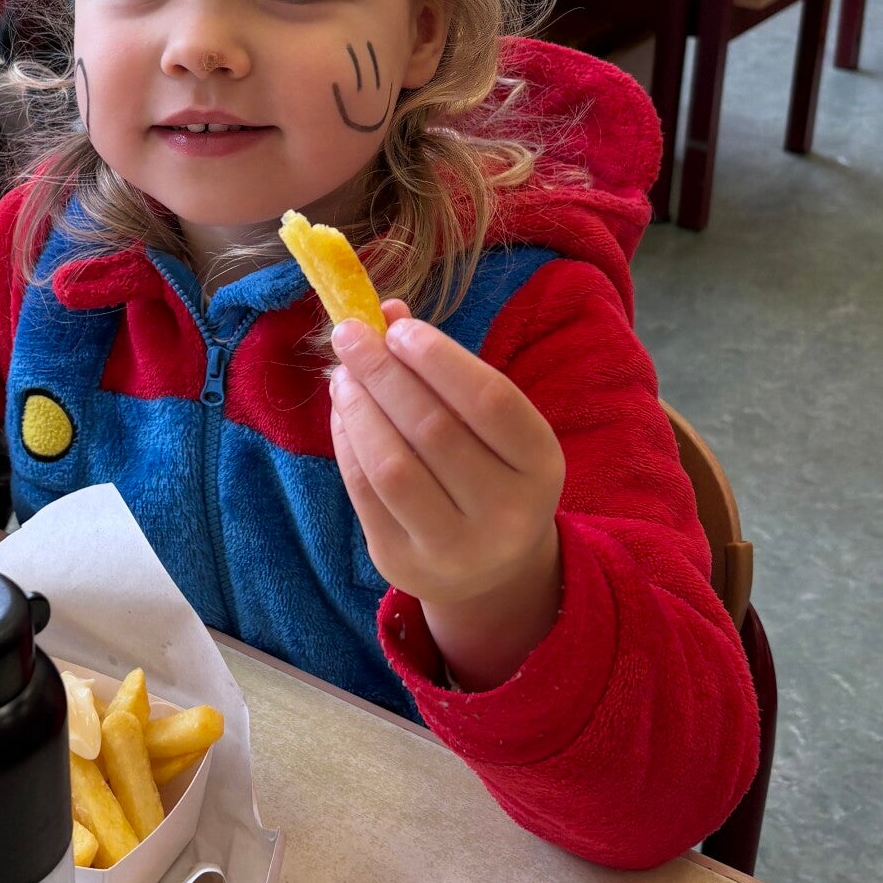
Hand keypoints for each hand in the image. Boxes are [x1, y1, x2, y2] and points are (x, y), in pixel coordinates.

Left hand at [328, 302, 564, 690]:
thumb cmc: (490, 471)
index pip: (490, 401)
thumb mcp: (490, 425)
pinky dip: (346, 442)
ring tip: (342, 374)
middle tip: (349, 334)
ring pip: (392, 466)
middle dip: (384, 373)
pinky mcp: (404, 562)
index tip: (397, 327)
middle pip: (433, 430)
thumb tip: (383, 313)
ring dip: (358, 409)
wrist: (492, 569)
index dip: (438, 358)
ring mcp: (454, 546)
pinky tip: (342, 410)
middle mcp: (506, 512)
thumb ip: (445, 370)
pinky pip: (364, 493)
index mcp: (540, 465)